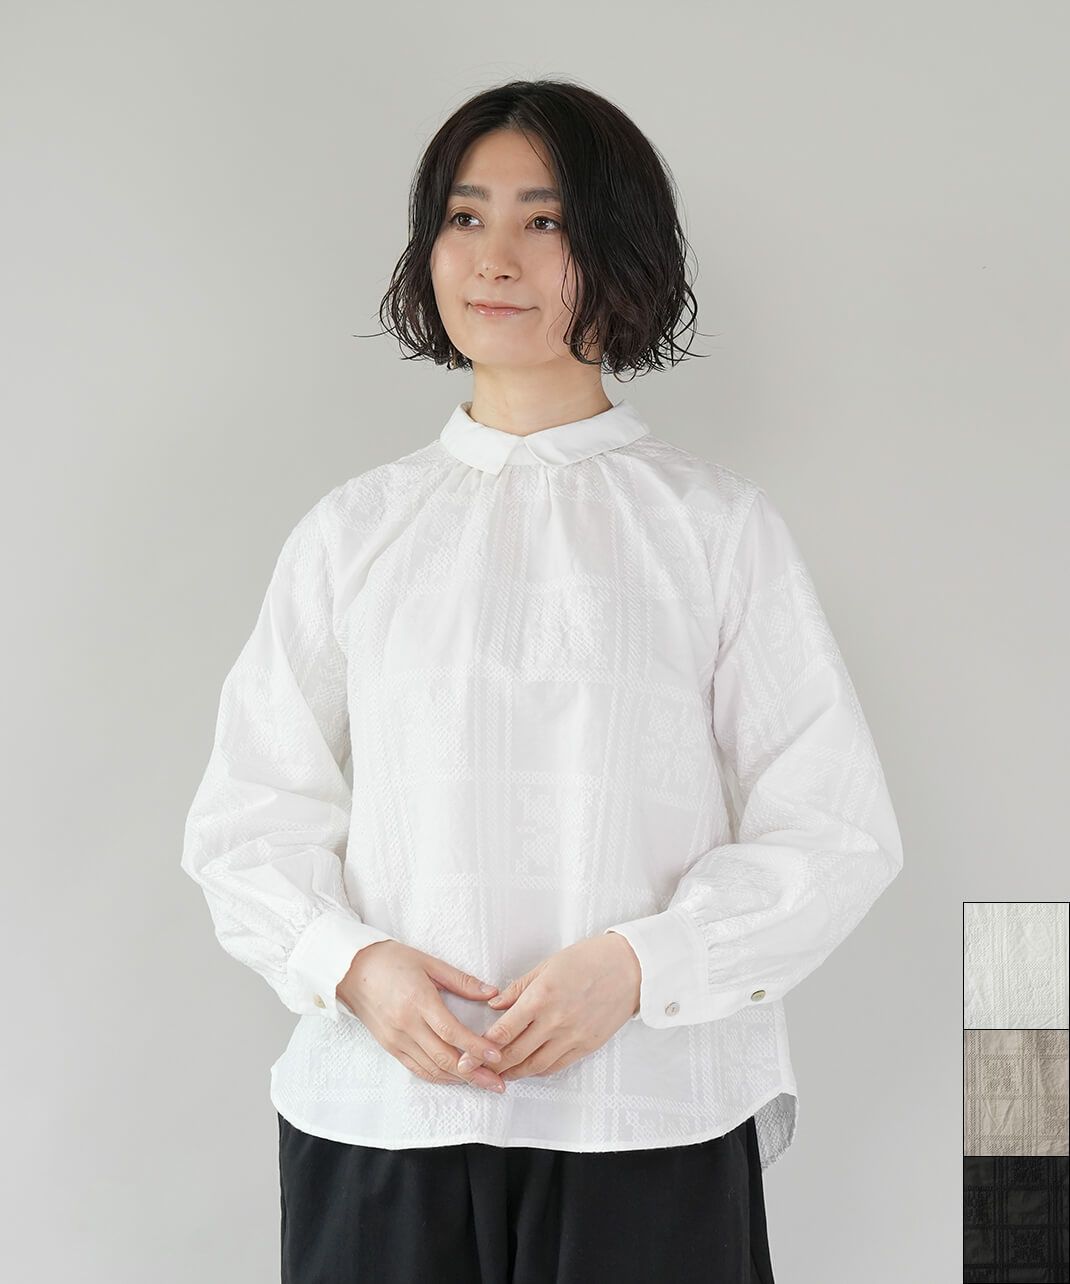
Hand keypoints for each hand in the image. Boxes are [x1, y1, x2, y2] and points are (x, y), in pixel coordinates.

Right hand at [337, 941, 508, 1093]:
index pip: (451, 1031)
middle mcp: (406, 1025)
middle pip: (444, 1057)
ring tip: (483, 1083)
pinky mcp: (389, 1047)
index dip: (475, 1047)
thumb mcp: (428, 962)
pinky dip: (438, 1077)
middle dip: (474, 1073)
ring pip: (431, 1069)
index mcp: (418, 1001)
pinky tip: (455, 1078)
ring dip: (459, 1079)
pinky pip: (417, 1069)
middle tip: (497, 1082)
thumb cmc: (391, 961)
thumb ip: (461, 981)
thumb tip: (491, 993)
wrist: (352, 970)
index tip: (496, 1055)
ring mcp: (396, 1039)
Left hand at [462, 933, 640, 1081]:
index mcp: (541, 998)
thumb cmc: (588, 960)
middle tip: (471, 1072)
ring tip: (496, 1074)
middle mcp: (555, 1021)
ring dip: (512, 1073)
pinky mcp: (587, 1046)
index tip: (465, 1057)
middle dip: (490, 1066)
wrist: (630, 968)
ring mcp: (572, 1037)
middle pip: (515, 1054)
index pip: (504, 1031)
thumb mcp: (547, 965)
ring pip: (535, 1066)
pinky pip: (556, 1066)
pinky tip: (526, 1069)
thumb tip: (493, 1006)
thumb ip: (518, 989)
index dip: (481, 1048)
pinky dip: (538, 1071)